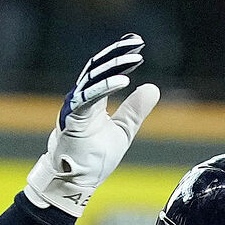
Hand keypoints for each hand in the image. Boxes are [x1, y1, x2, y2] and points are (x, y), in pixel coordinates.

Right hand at [24, 33, 160, 216]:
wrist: (75, 181)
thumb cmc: (94, 157)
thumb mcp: (123, 130)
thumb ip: (135, 110)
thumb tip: (153, 88)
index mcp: (91, 100)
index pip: (104, 70)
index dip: (119, 56)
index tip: (137, 45)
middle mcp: (81, 99)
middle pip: (98, 68)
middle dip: (117, 54)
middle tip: (137, 43)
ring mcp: (74, 107)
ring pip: (92, 78)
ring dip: (113, 67)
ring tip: (133, 58)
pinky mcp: (72, 119)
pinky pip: (89, 98)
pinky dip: (105, 88)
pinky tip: (123, 81)